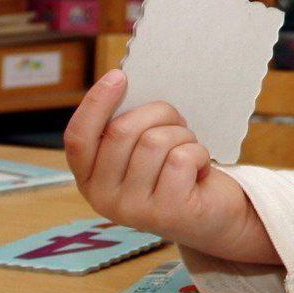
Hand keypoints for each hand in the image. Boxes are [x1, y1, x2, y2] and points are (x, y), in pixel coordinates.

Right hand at [64, 69, 279, 264]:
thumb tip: (128, 84)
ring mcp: (133, 209)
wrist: (215, 216)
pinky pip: (181, 159)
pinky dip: (199, 154)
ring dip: (182, 135)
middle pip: (122, 130)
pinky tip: (201, 171)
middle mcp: (103, 198)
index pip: (78, 137)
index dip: (95, 103)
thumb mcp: (143, 153)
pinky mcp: (166, 213)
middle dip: (159, 113)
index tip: (118, 76)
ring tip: (189, 151)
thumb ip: (129, 129)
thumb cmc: (178, 174)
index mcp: (90, 178)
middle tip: (178, 122)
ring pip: (154, 142)